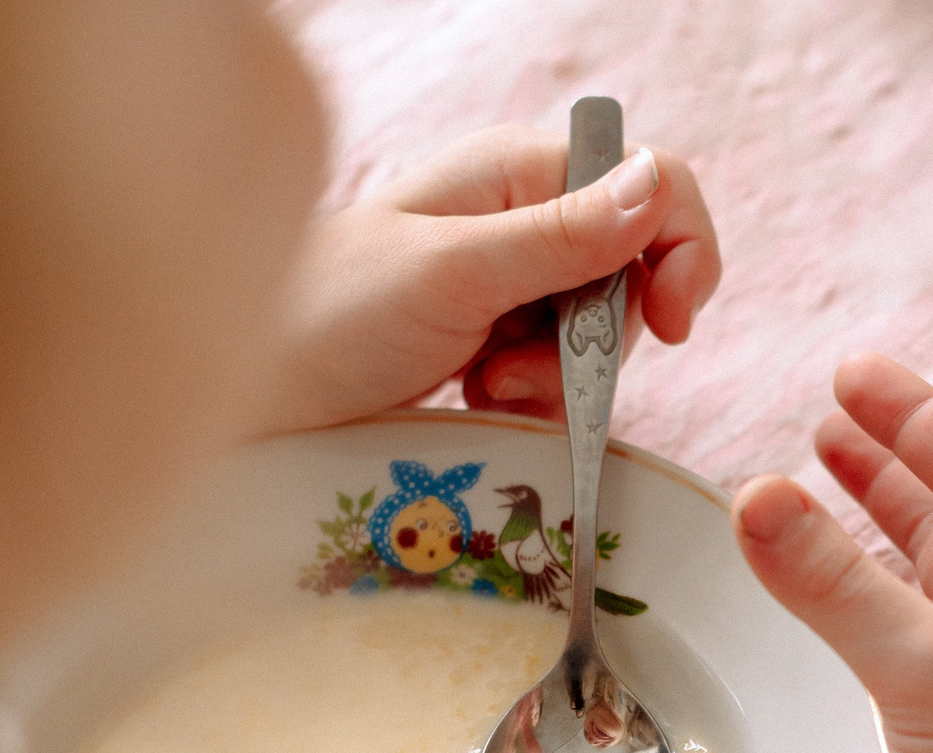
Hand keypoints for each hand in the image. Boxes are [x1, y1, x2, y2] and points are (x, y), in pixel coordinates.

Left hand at [268, 126, 720, 431]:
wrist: (251, 394)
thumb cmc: (326, 316)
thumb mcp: (454, 274)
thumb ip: (560, 237)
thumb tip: (658, 186)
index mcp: (518, 171)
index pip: (654, 183)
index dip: (681, 250)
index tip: (666, 324)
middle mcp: (523, 217)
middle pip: (637, 273)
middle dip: (601, 337)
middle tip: (522, 367)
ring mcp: (511, 280)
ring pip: (603, 335)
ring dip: (559, 376)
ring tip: (487, 386)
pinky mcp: (497, 339)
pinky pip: (564, 375)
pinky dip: (535, 400)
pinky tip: (479, 401)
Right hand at [731, 356, 932, 752]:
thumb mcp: (929, 669)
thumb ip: (837, 588)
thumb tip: (754, 494)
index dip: (916, 417)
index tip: (851, 375)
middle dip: (885, 470)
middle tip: (821, 426)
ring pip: (912, 593)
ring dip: (862, 543)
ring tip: (805, 502)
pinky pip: (885, 663)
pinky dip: (846, 625)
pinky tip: (812, 624)